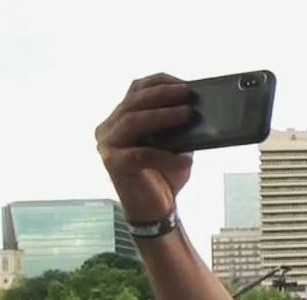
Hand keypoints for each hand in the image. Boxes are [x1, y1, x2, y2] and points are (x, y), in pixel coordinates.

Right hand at [95, 73, 194, 222]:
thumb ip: (179, 125)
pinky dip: (166, 156)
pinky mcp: (113, 165)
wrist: (156, 209)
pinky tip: (186, 160)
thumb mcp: (176, 144)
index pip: (135, 90)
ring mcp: (108, 146)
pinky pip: (141, 154)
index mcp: (120, 118)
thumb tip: (199, 107)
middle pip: (133, 103)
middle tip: (188, 94)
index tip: (183, 83)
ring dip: (162, 116)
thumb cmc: (165, 174)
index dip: (158, 82)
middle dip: (162, 95)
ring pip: (132, 122)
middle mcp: (108, 128)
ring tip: (188, 114)